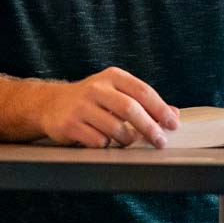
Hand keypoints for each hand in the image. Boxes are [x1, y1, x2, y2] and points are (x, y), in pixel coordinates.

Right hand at [40, 68, 179, 147]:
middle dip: (149, 128)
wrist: (50, 104)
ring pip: (115, 128)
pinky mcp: (70, 124)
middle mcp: (96, 88)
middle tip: (160, 141)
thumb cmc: (91, 100)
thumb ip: (143, 102)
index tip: (172, 124)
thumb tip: (173, 114)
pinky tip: (105, 141)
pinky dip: (107, 145)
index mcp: (112, 77)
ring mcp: (81, 106)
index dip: (160, 109)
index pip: (143, 91)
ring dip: (127, 140)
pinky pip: (98, 141)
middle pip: (130, 109)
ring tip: (128, 141)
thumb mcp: (116, 92)